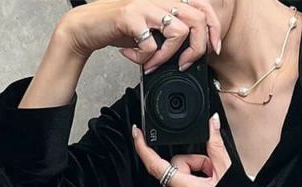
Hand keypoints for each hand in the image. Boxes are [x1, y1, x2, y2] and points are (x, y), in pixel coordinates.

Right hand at [56, 0, 221, 69]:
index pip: (203, 6)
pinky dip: (143, 58)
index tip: (212, 49)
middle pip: (198, 20)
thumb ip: (172, 36)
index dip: (213, 28)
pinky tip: (132, 55)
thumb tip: (192, 53)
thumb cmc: (121, 29)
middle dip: (196, 49)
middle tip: (183, 64)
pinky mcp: (131, 16)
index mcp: (168, 0)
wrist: (88, 26)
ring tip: (152, 63)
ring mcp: (146, 5)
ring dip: (167, 56)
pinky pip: (151, 45)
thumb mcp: (153, 30)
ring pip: (178, 32)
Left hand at [132, 113, 231, 186]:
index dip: (144, 147)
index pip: (156, 165)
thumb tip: (212, 123)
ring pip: (176, 186)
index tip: (137, 134)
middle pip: (175, 171)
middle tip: (209, 176)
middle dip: (191, 167)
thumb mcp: (226, 173)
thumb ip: (215, 146)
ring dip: (190, 183)